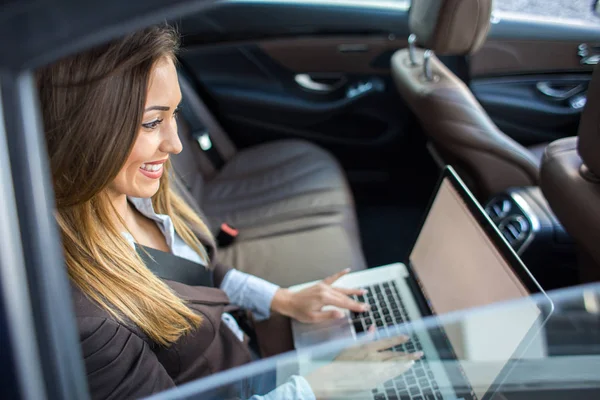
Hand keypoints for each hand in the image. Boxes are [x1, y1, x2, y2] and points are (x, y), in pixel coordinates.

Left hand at [271, 268, 368, 322]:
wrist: (288, 301)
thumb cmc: (299, 311)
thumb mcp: (313, 318)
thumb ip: (328, 315)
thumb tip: (341, 314)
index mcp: (324, 299)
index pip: (343, 303)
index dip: (354, 306)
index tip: (364, 309)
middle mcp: (325, 290)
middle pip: (344, 296)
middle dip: (356, 301)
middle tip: (366, 305)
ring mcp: (324, 286)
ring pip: (341, 289)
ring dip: (352, 290)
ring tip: (363, 291)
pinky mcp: (321, 285)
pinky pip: (332, 278)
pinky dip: (340, 274)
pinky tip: (347, 270)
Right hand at [304, 333, 422, 398]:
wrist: (333, 378)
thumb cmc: (340, 360)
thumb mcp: (352, 345)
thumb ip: (365, 337)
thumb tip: (373, 327)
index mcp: (367, 349)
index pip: (386, 342)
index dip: (397, 339)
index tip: (406, 337)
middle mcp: (373, 359)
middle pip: (394, 356)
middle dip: (408, 354)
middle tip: (419, 353)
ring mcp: (374, 371)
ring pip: (394, 366)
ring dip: (405, 363)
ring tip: (414, 360)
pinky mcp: (374, 381)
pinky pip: (389, 375)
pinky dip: (397, 371)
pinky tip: (402, 369)